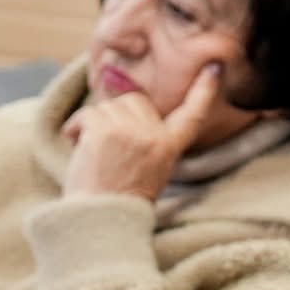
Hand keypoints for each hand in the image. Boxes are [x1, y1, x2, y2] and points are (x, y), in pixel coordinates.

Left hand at [62, 64, 220, 200]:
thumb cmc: (119, 199)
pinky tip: (78, 146)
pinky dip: (75, 129)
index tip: (213, 68)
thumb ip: (146, 137)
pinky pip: (87, 114)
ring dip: (94, 124)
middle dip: (118, 115)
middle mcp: (154, 136)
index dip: (204, 91)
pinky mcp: (104, 130)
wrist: (100, 220)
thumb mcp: (149, 168)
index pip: (192, 115)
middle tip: (109, 147)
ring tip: (93, 154)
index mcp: (170, 148)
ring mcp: (130, 131)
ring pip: (108, 105)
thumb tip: (122, 97)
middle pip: (135, 100)